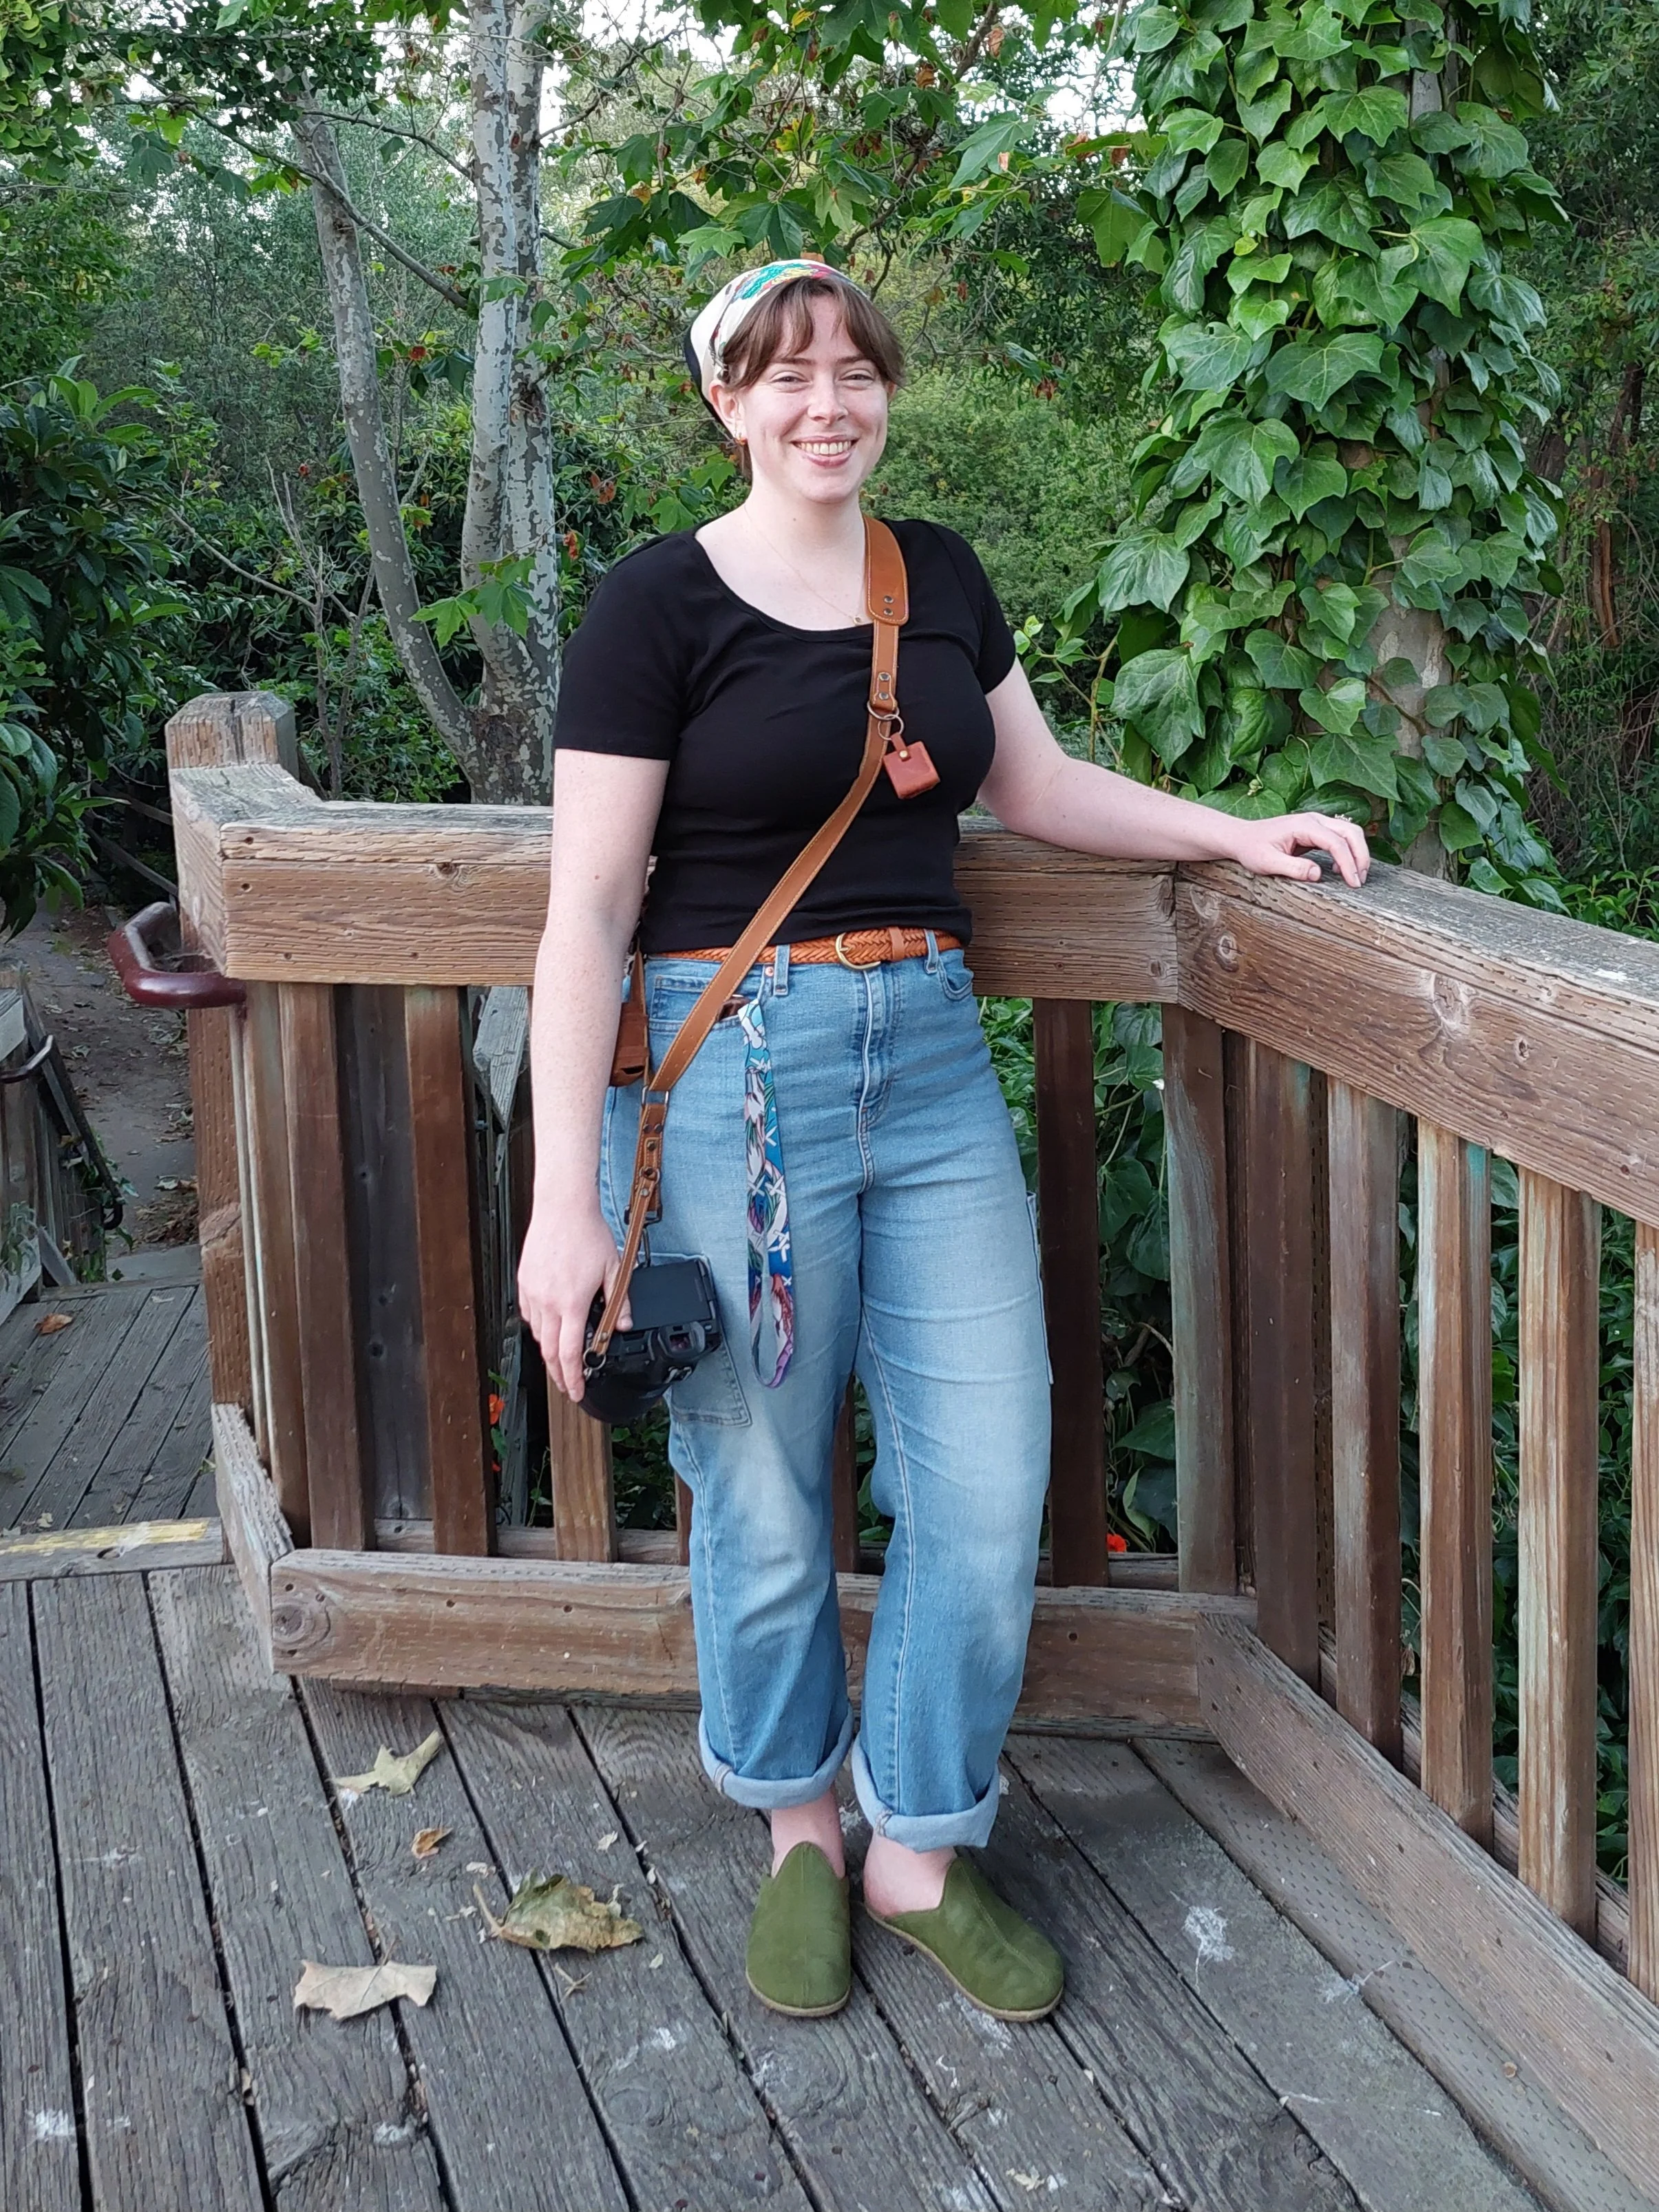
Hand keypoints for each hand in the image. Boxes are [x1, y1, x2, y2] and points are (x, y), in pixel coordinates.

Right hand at [518, 1200, 629, 1402]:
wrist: (562, 1207)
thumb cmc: (587, 1233)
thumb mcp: (614, 1269)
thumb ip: (620, 1302)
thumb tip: (624, 1325)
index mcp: (572, 1303)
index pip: (569, 1353)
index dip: (573, 1378)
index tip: (577, 1392)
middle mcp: (548, 1301)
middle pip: (549, 1352)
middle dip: (559, 1374)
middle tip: (569, 1385)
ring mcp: (533, 1292)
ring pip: (538, 1334)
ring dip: (550, 1350)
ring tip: (562, 1356)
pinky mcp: (524, 1282)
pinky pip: (529, 1315)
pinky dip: (540, 1327)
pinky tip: (551, 1325)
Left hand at [1224, 811, 1369, 887]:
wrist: (1242, 838)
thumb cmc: (1252, 848)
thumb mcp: (1267, 862)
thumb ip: (1293, 868)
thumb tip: (1317, 874)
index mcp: (1303, 825)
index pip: (1336, 842)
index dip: (1348, 863)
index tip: (1353, 883)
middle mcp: (1314, 819)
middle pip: (1351, 832)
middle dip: (1361, 856)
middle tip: (1359, 880)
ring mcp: (1316, 823)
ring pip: (1349, 832)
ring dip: (1357, 852)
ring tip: (1355, 877)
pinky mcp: (1315, 830)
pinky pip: (1340, 837)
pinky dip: (1347, 851)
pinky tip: (1340, 869)